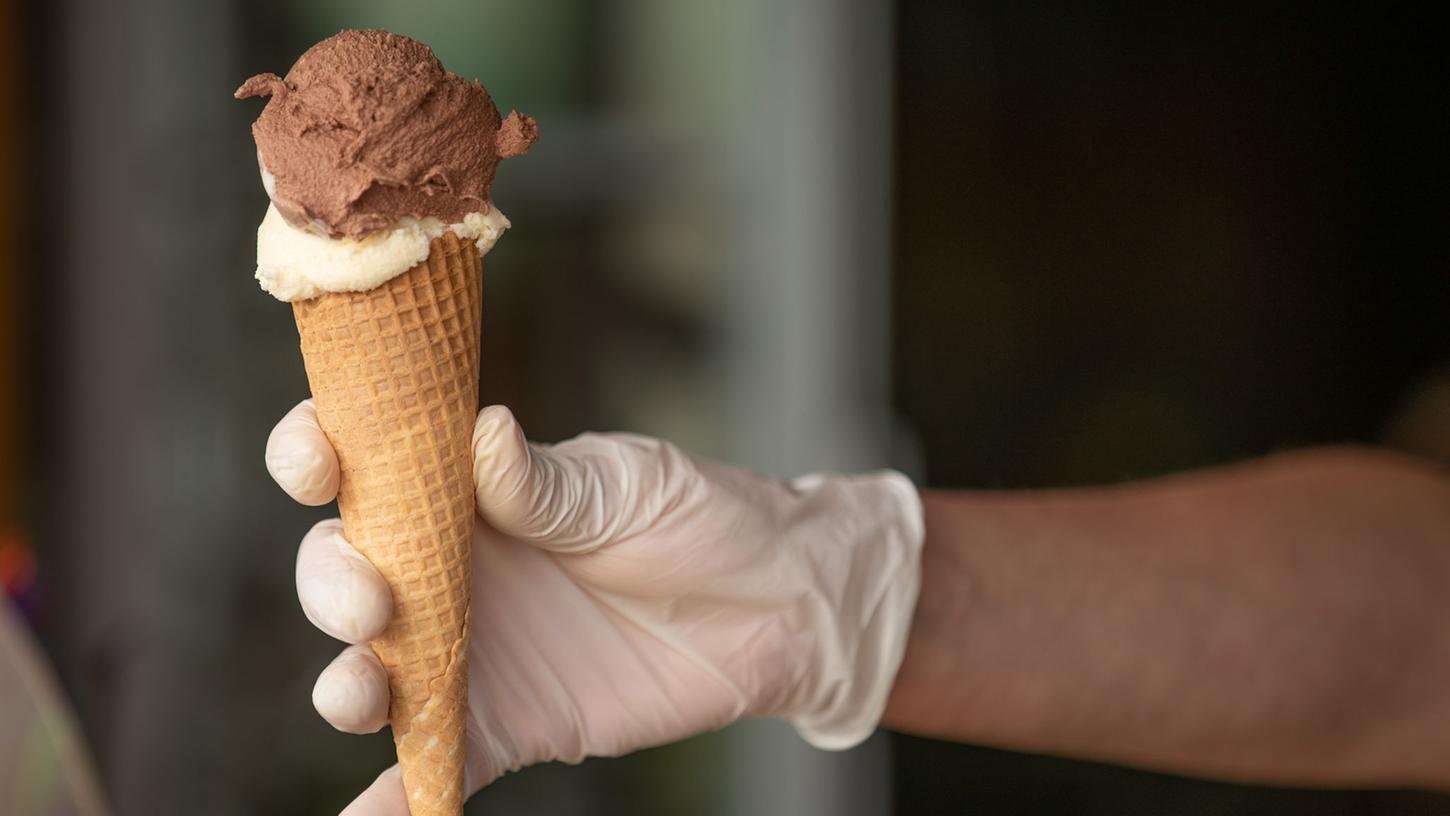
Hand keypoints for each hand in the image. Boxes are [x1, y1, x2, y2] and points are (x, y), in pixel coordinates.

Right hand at [267, 400, 922, 813]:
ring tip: (358, 695)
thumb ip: (547, 483)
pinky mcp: (505, 725)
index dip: (317, 456)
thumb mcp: (628, 487)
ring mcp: (470, 652)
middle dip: (333, 583)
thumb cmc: (702, 520)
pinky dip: (394, 796)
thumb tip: (481, 434)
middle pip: (347, 572)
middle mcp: (450, 570)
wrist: (777, 608)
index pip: (365, 467)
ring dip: (346, 684)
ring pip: (374, 670)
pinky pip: (433, 762)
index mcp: (467, 492)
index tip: (318, 463)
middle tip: (375, 600)